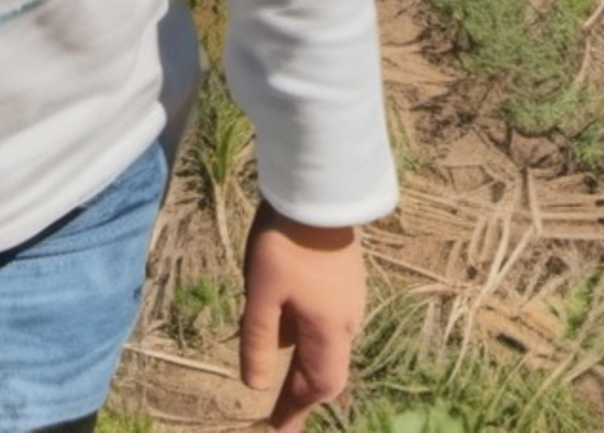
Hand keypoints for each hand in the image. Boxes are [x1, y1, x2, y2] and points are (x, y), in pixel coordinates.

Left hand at [240, 200, 365, 432]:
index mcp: (329, 333)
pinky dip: (305, 333)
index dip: (295, 411)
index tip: (278, 431)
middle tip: (281, 408)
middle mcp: (346, 323)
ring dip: (303, 361)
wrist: (318, 194)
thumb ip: (259, 340)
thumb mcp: (261, 294)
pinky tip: (286, 320)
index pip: (315, 387)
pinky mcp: (343, 278)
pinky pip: (324, 321)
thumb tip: (255, 385)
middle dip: (302, 392)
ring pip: (325, 344)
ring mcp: (348, 299)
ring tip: (277, 368)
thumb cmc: (285, 245)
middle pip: (326, 371)